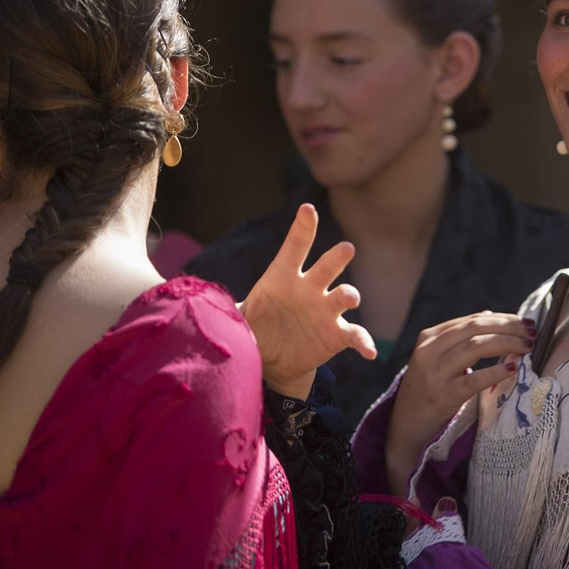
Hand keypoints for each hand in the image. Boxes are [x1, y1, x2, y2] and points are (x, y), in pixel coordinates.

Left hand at [240, 204, 375, 398]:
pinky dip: (364, 341)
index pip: (295, 248)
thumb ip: (227, 309)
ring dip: (349, 295)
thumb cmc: (256, 328)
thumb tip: (198, 305)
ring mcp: (326, 309)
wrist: (273, 359)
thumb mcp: (239, 317)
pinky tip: (370, 351)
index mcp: (284, 277)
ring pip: (344, 295)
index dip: (302, 228)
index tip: (307, 209)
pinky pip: (355, 334)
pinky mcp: (337, 333)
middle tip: (346, 249)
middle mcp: (310, 287)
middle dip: (337, 257)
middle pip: (327, 266)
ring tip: (350, 298)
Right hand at [385, 310, 533, 493]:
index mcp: (429, 338)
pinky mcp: (444, 396)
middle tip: (531, 332)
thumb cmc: (427, 387)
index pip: (471, 320)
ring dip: (507, 343)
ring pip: (476, 347)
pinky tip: (513, 366)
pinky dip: (497, 371)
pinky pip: (475, 379)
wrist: (406, 423)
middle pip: (475, 329)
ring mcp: (435, 374)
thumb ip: (460, 336)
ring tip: (527, 347)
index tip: (524, 322)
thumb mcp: (436, 357)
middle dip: (508, 327)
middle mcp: (429, 351)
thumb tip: (489, 314)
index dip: (502, 318)